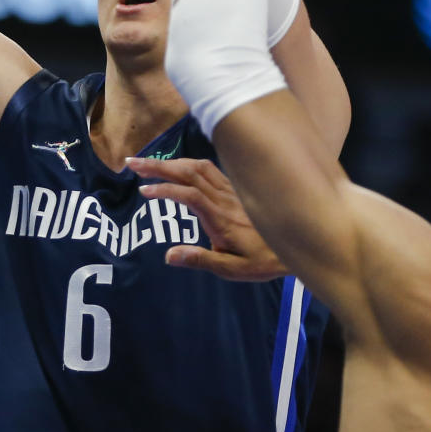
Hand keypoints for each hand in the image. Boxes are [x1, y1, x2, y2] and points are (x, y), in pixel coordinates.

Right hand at [127, 154, 285, 281]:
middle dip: (158, 165)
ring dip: (172, 161)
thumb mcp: (233, 269)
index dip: (165, 189)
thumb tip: (169, 255)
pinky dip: (189, 163)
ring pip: (199, 167)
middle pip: (189, 172)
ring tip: (149, 163)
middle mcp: (224, 199)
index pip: (188, 195)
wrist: (298, 242)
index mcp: (220, 218)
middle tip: (132, 162)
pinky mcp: (236, 189)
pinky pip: (211, 169)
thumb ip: (201, 260)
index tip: (143, 191)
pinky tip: (179, 166)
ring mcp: (231, 191)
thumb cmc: (263, 260)